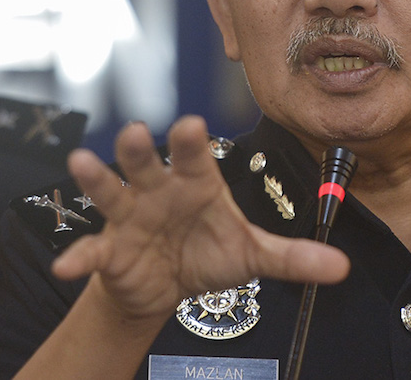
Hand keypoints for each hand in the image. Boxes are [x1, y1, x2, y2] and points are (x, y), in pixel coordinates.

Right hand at [50, 116, 350, 322]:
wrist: (168, 285)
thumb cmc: (209, 253)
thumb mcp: (253, 255)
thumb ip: (293, 257)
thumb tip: (341, 266)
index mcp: (197, 184)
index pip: (196, 157)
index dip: (192, 142)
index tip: (192, 124)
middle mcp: (160, 191)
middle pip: (148, 163)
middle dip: (141, 149)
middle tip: (137, 131)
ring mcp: (131, 217)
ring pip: (113, 192)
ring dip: (99, 179)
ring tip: (82, 164)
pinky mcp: (110, 249)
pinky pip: (93, 250)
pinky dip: (80, 257)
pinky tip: (69, 265)